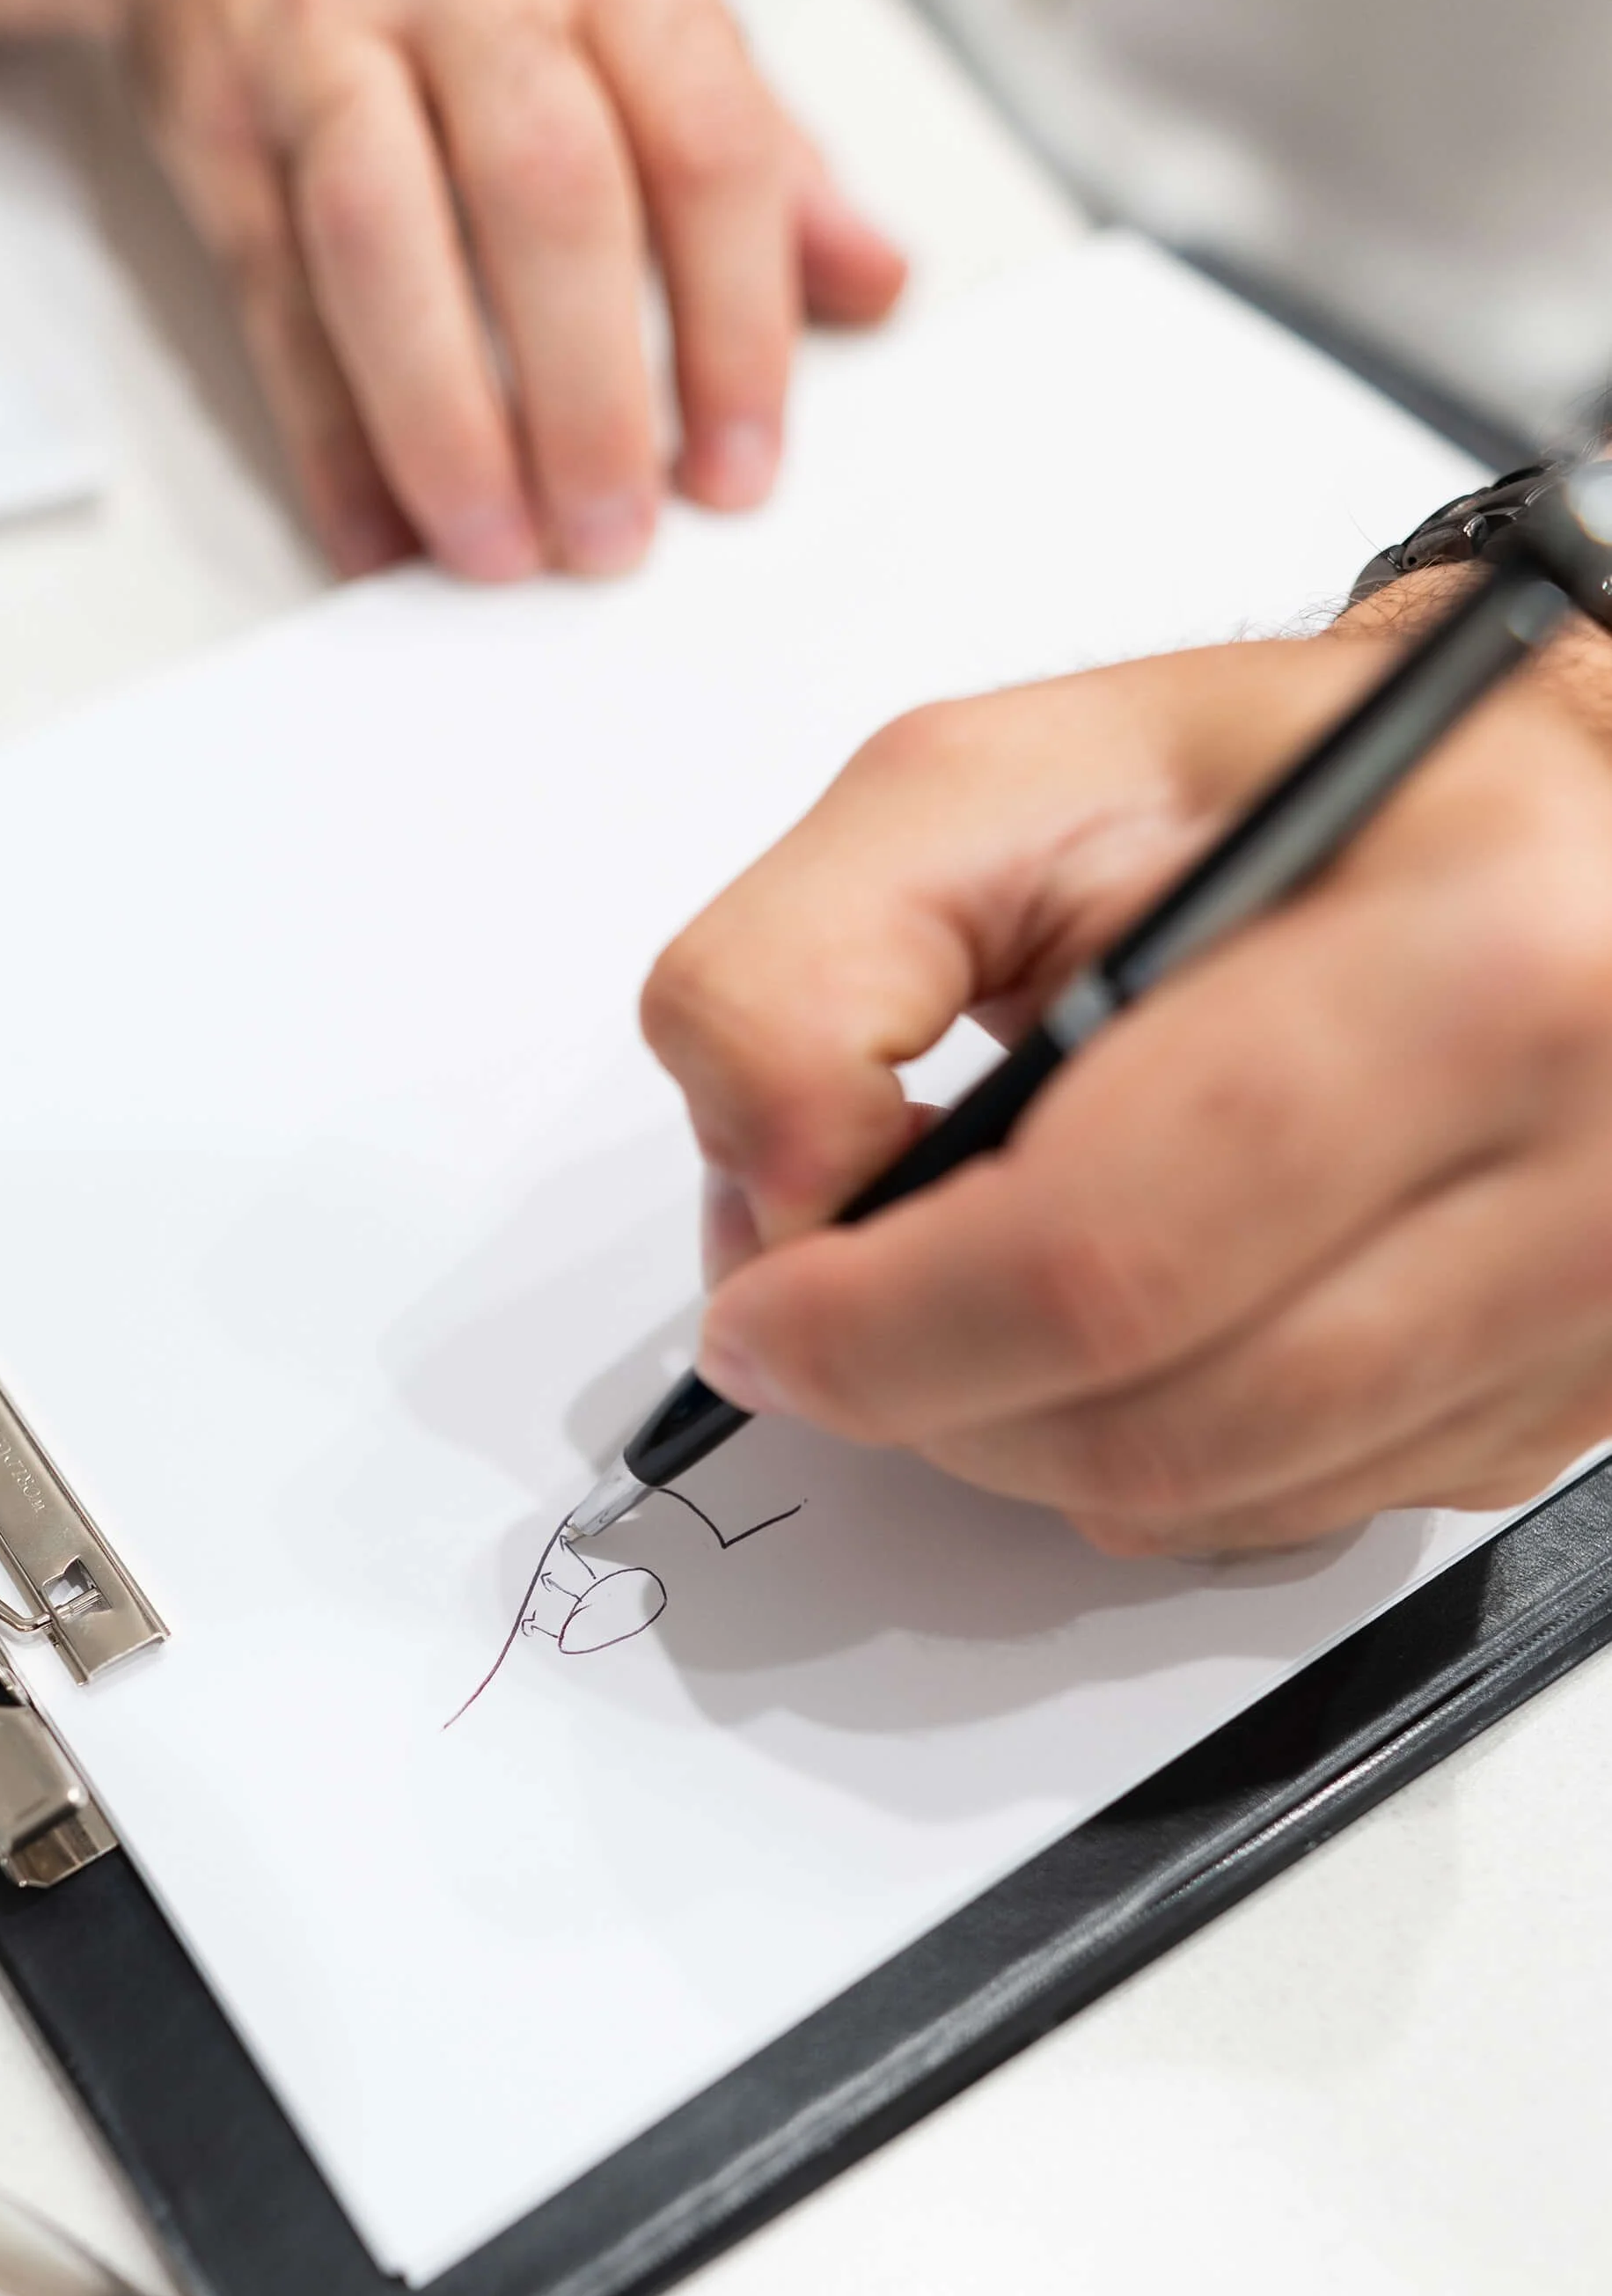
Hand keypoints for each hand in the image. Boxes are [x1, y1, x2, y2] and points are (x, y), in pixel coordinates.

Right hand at [122, 0, 903, 577]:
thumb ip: (749, 137)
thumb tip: (871, 278)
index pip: (704, 145)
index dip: (734, 329)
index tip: (740, 467)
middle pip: (547, 196)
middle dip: (588, 395)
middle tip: (614, 535)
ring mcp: (323, 41)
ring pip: (385, 244)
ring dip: (445, 425)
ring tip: (497, 551)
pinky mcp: (213, 120)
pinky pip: (275, 298)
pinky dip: (325, 437)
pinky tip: (374, 530)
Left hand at [641, 613, 1611, 1553]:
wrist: (1548, 822)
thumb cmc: (1288, 788)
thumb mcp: (1003, 780)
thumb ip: (812, 960)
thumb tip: (772, 1183)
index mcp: (1465, 964)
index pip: (1102, 1258)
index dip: (878, 1327)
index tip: (766, 1314)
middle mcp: (1577, 1160)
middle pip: (1151, 1427)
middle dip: (927, 1395)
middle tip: (833, 1318)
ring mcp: (1584, 1307)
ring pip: (1208, 1502)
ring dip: (1022, 1437)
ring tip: (964, 1295)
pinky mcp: (1565, 1404)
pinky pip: (1283, 1514)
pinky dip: (1152, 1452)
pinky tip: (1136, 1317)